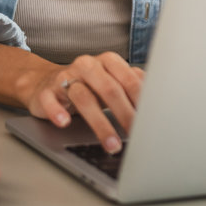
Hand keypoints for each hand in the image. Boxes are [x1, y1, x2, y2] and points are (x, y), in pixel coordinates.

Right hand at [25, 52, 143, 153]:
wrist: (44, 82)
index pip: (129, 80)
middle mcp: (87, 66)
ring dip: (100, 123)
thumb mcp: (112, 83)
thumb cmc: (87, 86)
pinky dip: (57, 111)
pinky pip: (51, 101)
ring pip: (83, 98)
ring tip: (111, 144)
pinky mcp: (46, 91)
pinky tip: (65, 123)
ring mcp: (65, 78)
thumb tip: (161, 104)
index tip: (152, 120)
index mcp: (108, 62)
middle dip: (125, 114)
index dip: (142, 101)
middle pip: (109, 88)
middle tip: (136, 134)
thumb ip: (133, 88)